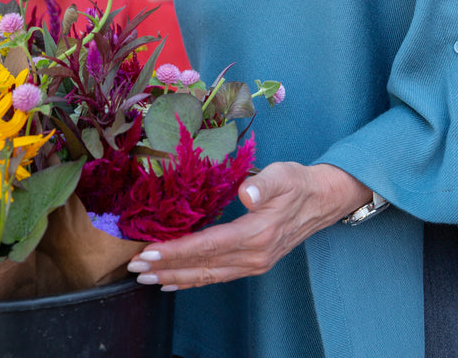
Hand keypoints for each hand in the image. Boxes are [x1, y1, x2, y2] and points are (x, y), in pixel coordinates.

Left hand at [126, 161, 371, 289]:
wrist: (323, 200)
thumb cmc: (299, 183)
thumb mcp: (284, 174)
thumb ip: (264, 184)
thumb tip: (246, 193)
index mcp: (258, 233)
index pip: (208, 245)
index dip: (177, 250)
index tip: (148, 251)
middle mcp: (254, 256)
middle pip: (203, 265)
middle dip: (166, 267)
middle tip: (135, 267)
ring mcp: (254, 264)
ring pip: (207, 276)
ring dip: (175, 278)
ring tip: (146, 278)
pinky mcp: (253, 265)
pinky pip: (217, 277)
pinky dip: (192, 281)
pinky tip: (173, 283)